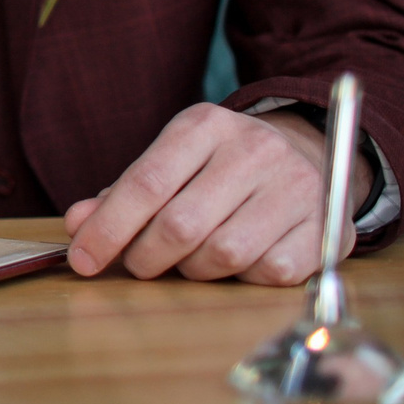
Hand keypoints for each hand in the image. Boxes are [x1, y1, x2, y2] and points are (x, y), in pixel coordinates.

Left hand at [62, 103, 366, 284]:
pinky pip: (268, 272)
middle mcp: (254, 149)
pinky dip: (243, 278)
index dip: (108, 227)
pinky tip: (240, 262)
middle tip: (139, 265)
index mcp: (205, 125)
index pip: (146, 183)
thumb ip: (123, 193)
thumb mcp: (171, 163)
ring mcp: (296, 186)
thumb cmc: (220, 168)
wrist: (307, 154)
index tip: (82, 260)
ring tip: (190, 259)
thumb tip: (78, 223)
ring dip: (194, 270)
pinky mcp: (326, 226)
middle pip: (181, 225)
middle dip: (146, 256)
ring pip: (224, 253)